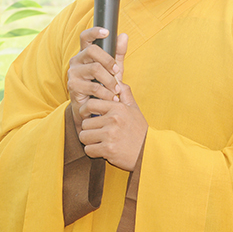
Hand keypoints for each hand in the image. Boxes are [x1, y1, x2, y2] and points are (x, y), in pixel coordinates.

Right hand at [67, 27, 119, 134]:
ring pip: (95, 69)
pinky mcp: (73, 86)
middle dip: (109, 61)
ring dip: (110, 80)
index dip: (94, 32)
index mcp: (85, 53)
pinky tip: (112, 98)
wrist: (92, 109)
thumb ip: (118, 53)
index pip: (85, 37)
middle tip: (118, 72)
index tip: (106, 32)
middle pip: (92, 51)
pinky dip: (106, 93)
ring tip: (117, 89)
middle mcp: (76, 60)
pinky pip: (93, 86)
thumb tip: (124, 36)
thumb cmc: (102, 86)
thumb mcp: (113, 69)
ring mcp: (73, 73)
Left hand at [78, 34, 147, 170]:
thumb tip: (117, 79)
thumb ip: (125, 94)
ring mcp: (110, 135)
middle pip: (85, 123)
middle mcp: (113, 119)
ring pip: (84, 136)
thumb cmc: (140, 131)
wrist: (148, 152)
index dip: (85, 111)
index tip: (87, 117)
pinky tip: (102, 150)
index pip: (90, 105)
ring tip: (99, 141)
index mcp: (117, 108)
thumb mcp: (134, 109)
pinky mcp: (108, 149)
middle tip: (96, 133)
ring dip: (89, 141)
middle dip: (88, 129)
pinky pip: (88, 150)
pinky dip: (93, 152)